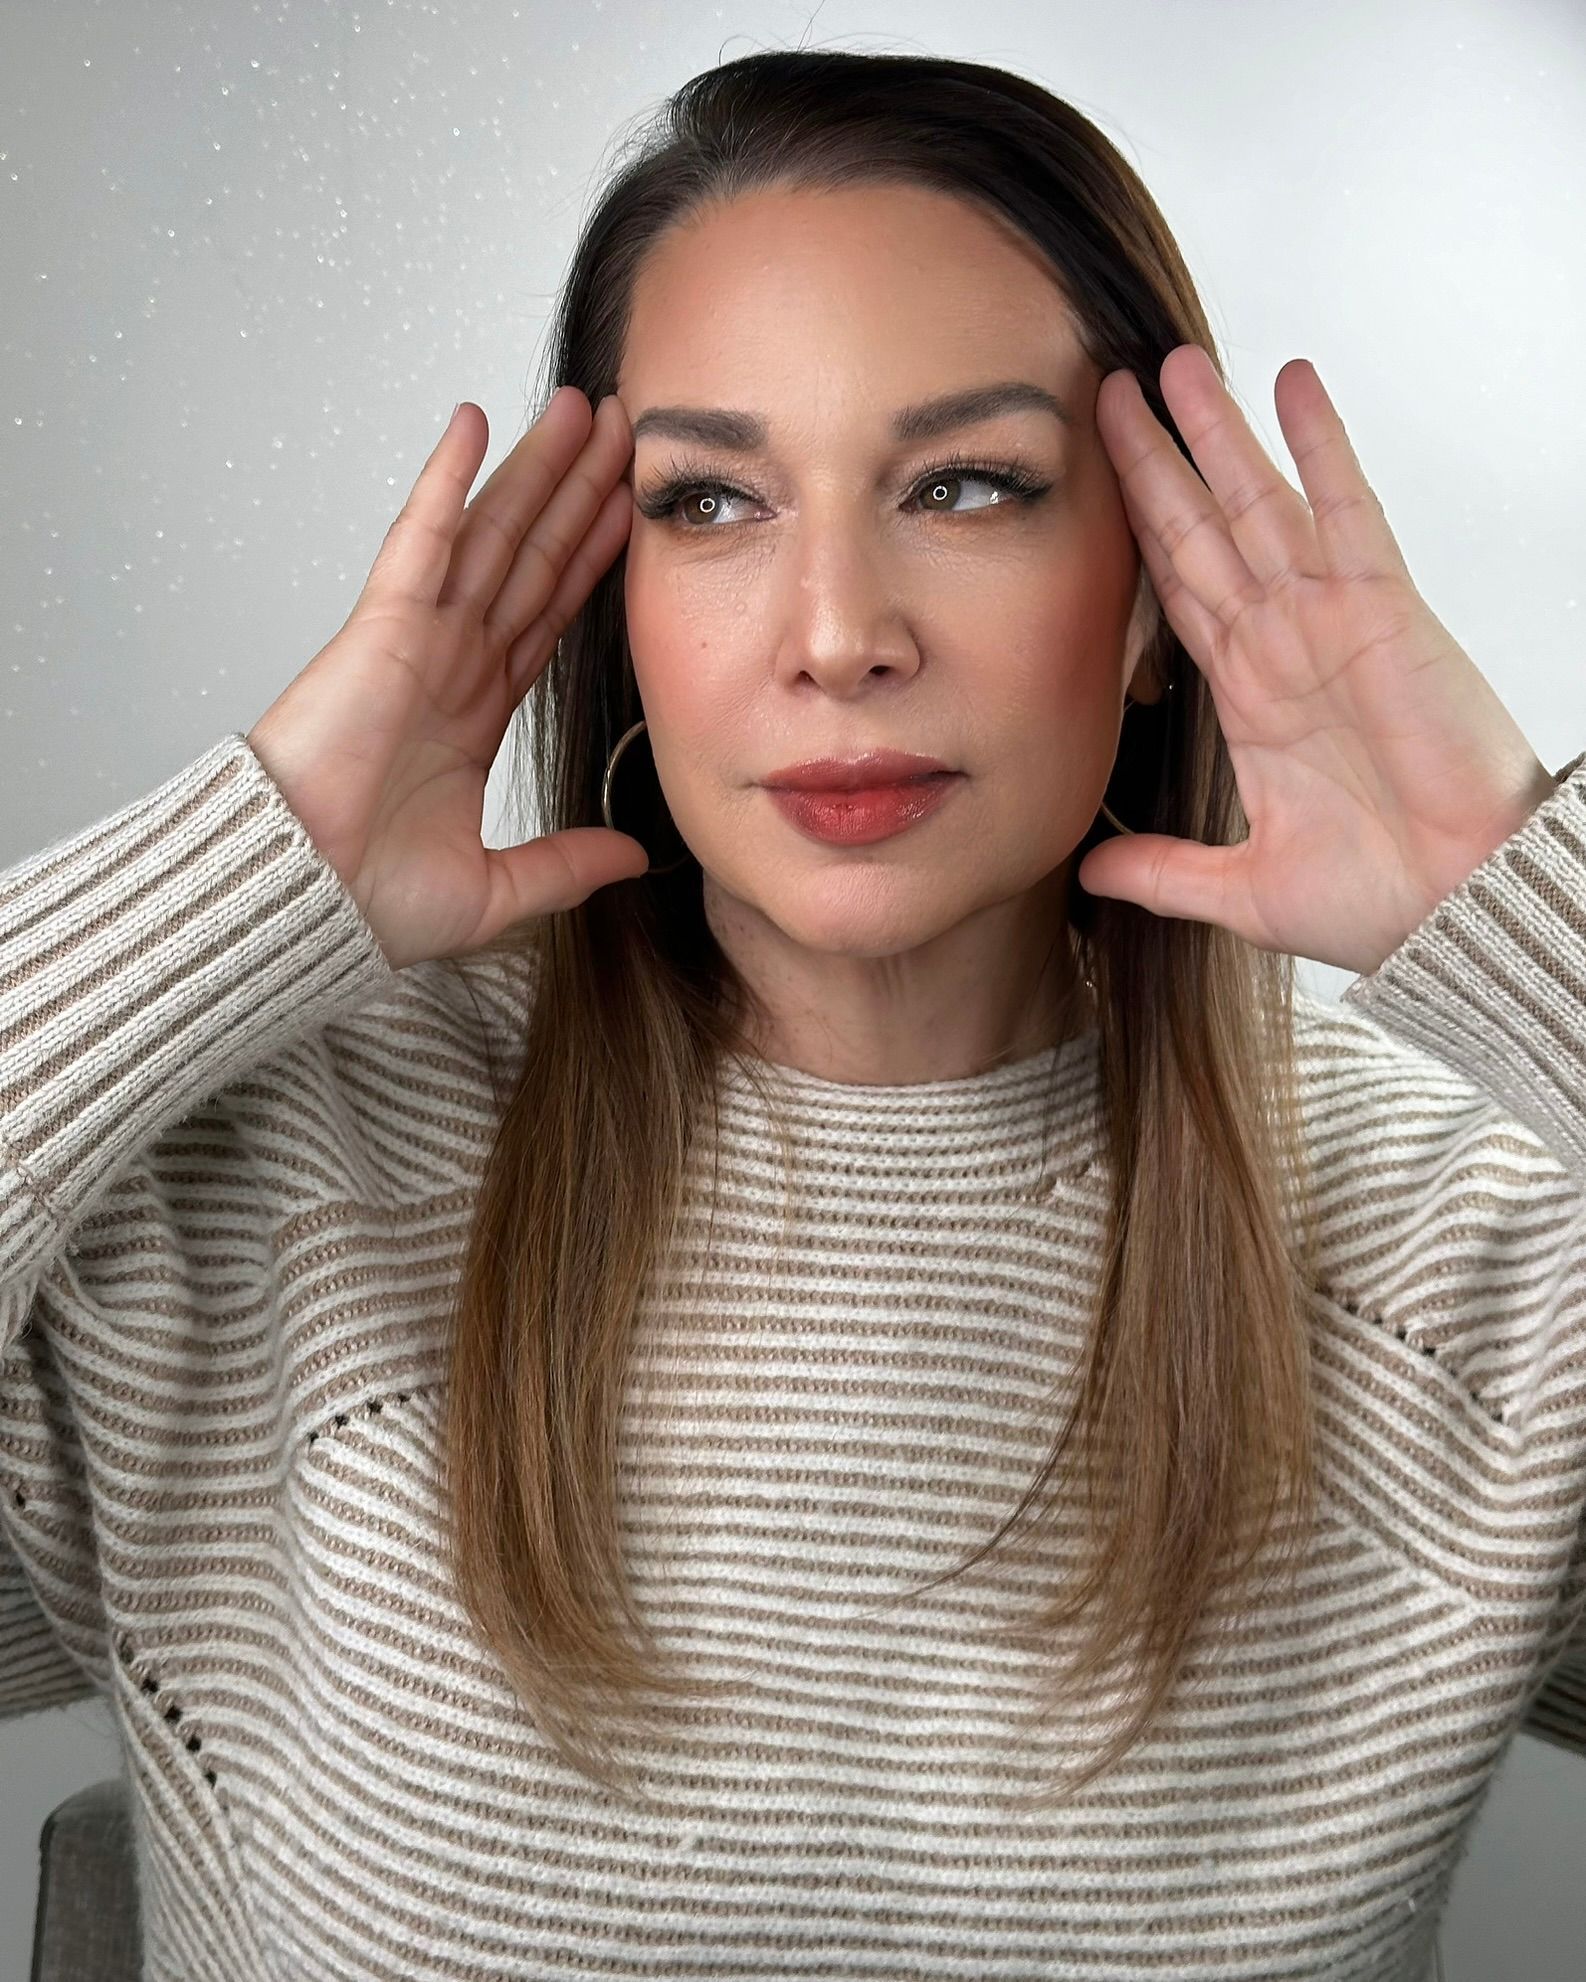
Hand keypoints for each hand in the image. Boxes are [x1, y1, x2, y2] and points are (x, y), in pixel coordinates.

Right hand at [246, 389, 646, 973]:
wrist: (300, 903)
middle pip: (530, 560)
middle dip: (577, 494)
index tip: (631, 511)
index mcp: (474, 715)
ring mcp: (417, 639)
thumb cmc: (366, 900)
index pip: (547, 617)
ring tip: (580, 410)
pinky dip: (446, 482)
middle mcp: (451, 664)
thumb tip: (635, 855)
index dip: (589, 561)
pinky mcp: (382, 629)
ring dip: (534, 470)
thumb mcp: (499, 889)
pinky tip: (474, 424)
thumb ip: (568, 863)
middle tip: (623, 432)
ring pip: (491, 536)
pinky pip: (421, 540)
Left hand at [1078, 344, 1557, 977]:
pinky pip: (1345, 511)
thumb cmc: (1374, 901)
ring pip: (1260, 503)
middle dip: (1157, 460)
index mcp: (1248, 698)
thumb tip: (1088, 870)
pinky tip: (1290, 383)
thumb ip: (1164, 872)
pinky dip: (1318, 445)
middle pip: (1203, 530)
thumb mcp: (1241, 888)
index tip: (1093, 478)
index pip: (1175, 593)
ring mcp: (1330, 619)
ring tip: (1174, 363)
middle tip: (1109, 387)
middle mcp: (1282, 644)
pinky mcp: (1383, 610)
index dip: (1135, 533)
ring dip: (1218, 433)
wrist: (1454, 911)